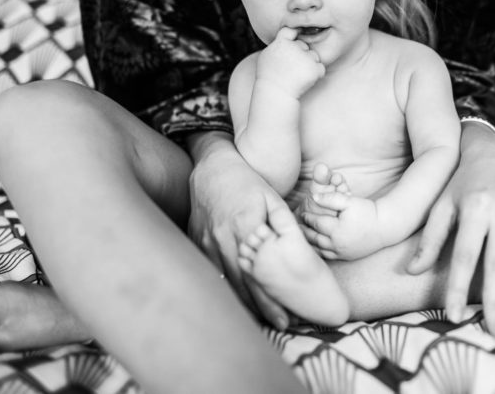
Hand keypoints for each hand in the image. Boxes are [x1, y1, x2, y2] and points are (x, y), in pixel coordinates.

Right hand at [188, 138, 292, 329]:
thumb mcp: (272, 198)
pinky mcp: (198, 242)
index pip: (261, 269)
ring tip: (264, 321)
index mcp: (245, 224)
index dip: (273, 295)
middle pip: (244, 281)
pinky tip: (236, 303)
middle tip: (283, 325)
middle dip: (263, 307)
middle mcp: (224, 237)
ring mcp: (207, 241)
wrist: (211, 168)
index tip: (288, 315)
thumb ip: (282, 226)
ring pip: (226, 281)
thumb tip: (296, 253)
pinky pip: (212, 272)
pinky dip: (225, 289)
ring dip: (245, 303)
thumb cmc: (248, 181)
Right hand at [255, 27, 324, 97]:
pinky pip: (320, 68)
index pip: (290, 29)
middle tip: (293, 68)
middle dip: (302, 54)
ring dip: (309, 64)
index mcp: (281, 43)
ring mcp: (305, 58)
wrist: (276, 94)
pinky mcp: (314, 68)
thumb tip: (288, 34)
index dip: (295, 31)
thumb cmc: (270, 77)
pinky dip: (316, 74)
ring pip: (314, 56)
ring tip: (297, 76)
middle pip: (304, 46)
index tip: (298, 34)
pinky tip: (305, 80)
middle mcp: (294, 48)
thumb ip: (278, 43)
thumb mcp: (267, 56)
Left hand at [299, 192, 382, 260]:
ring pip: (318, 249)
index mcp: (336, 229)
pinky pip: (327, 256)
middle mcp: (337, 243)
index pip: (316, 223)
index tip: (301, 212)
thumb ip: (331, 198)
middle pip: (314, 237)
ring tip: (300, 236)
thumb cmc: (367, 211)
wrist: (385, 226)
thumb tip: (314, 197)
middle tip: (295, 226)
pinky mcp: (346, 257)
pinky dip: (317, 251)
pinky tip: (312, 247)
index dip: (307, 217)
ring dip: (308, 242)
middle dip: (304, 231)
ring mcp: (341, 252)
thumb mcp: (349, 201)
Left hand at [407, 123, 494, 335]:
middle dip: (494, 302)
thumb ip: (429, 239)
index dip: (458, 288)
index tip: (454, 316)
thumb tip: (412, 272)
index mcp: (474, 205)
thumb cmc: (458, 183)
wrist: (491, 151)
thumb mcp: (439, 205)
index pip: (465, 256)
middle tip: (492, 332)